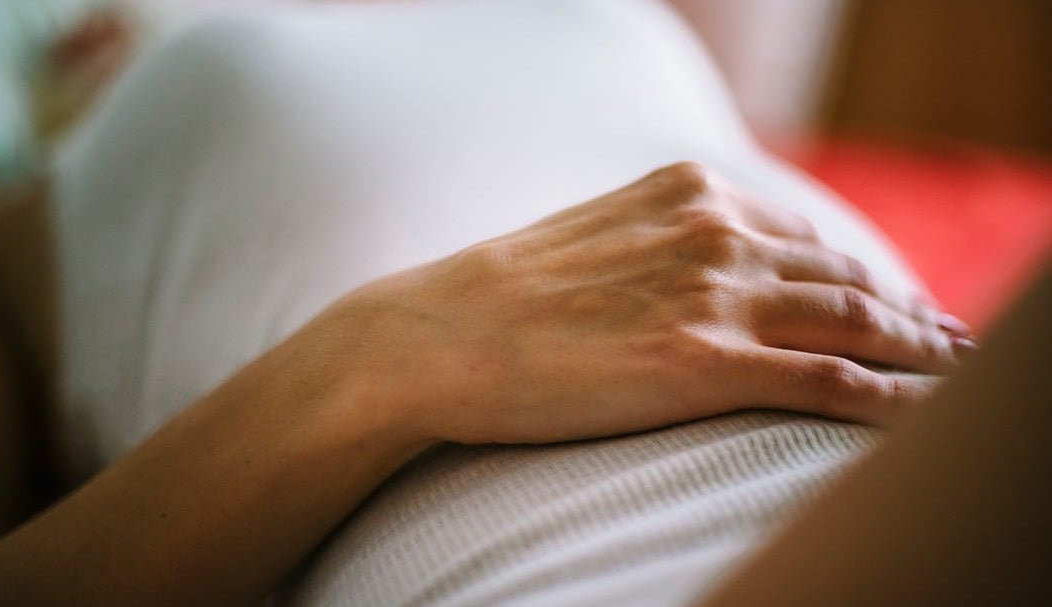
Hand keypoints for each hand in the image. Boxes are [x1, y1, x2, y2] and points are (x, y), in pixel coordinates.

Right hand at [329, 163, 959, 443]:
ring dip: (920, 351)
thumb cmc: (501, 296)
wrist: (437, 334)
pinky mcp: (705, 364)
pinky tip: (922, 414)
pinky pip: (831, 381)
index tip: (885, 303)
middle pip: (847, 277)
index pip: (804, 237)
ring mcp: (714, 298)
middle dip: (908, 312)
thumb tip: (698, 271)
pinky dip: (890, 398)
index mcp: (687, 195)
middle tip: (947, 342)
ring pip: (857, 323)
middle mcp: (715, 235)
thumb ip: (657, 243)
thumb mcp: (593, 238)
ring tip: (954, 374)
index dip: (856, 275)